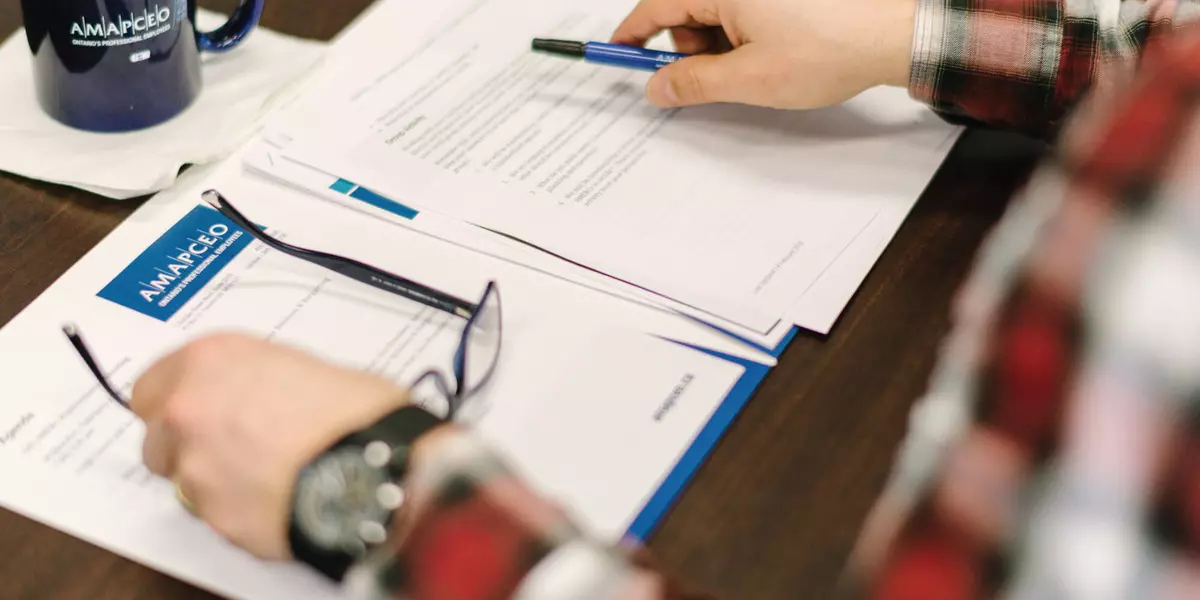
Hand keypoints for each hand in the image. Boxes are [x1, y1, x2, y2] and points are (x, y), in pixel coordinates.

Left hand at [130, 333, 408, 559]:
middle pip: (156, 435)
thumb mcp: (312, 367)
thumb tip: (267, 399)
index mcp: (213, 359)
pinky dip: (239, 510)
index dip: (179, 401)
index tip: (201, 411)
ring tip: (266, 477)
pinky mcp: (212, 516)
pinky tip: (279, 499)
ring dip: (213, 480)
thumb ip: (265, 380)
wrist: (378, 467)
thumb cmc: (359, 413)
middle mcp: (189, 408)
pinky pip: (214, 514)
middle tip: (235, 447)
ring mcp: (195, 466)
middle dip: (187, 444)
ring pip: (182, 479)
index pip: (152, 385)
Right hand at [611, 0, 916, 108]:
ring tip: (754, 68)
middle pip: (686, 8)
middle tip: (712, 78)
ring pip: (716, 11)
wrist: (891, 36)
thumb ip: (693, 82)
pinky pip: (743, 10)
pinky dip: (743, 35)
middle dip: (689, 46)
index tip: (619, 53)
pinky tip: (768, 55)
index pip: (658, 5)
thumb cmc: (829, 49)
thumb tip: (658, 87)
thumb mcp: (749, 77)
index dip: (634, 34)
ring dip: (720, 45)